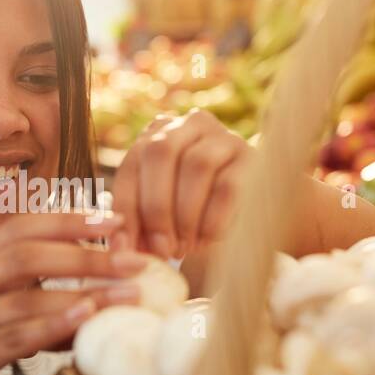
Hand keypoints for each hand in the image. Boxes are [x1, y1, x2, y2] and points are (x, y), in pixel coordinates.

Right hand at [0, 210, 145, 374]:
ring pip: (25, 296)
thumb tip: (92, 292)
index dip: (70, 219)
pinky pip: (12, 338)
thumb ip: (31, 292)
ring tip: (128, 294)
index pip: (24, 227)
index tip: (117, 219)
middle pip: (29, 254)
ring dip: (81, 292)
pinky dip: (50, 328)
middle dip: (87, 254)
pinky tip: (83, 321)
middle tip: (136, 259)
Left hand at [109, 108, 250, 258]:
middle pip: (161, 152)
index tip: (124, 248)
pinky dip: (212, 218)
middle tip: (160, 248)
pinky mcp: (252, 157)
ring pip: (196, 165)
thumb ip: (139, 225)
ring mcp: (224, 136)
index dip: (125, 208)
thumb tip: (122, 250)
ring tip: (184, 247)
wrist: (245, 219)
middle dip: (156, 207)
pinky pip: (228, 185)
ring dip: (185, 215)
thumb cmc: (192, 218)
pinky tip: (207, 240)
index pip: (131, 164)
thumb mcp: (161, 216)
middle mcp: (189, 124)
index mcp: (157, 133)